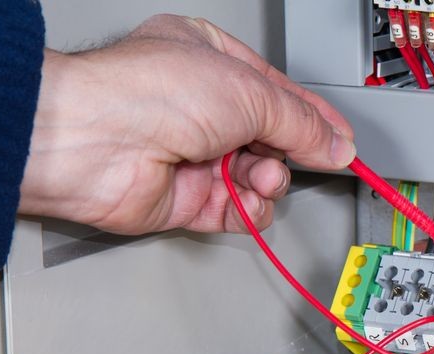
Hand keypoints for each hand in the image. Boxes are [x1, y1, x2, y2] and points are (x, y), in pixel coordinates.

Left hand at [18, 15, 354, 234]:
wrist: (91, 142)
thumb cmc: (144, 94)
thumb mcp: (248, 92)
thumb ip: (300, 123)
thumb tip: (335, 143)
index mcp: (210, 60)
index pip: (278, 93)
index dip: (314, 119)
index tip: (343, 142)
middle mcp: (199, 107)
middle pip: (271, 140)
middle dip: (286, 154)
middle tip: (290, 157)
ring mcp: (191, 154)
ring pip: (256, 180)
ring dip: (267, 185)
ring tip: (258, 179)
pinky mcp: (183, 199)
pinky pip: (234, 213)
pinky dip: (247, 213)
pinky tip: (247, 205)